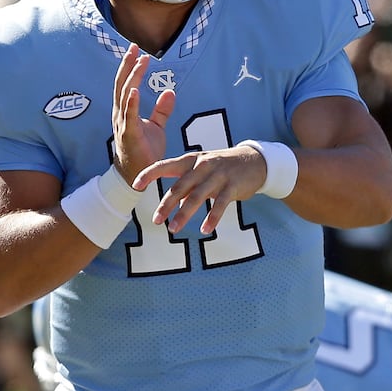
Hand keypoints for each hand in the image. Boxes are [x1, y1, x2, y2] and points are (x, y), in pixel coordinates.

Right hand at [113, 44, 174, 185]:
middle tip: (134, 47)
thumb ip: (162, 110)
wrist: (137, 175)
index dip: (130, 67)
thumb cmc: (144, 150)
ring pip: (125, 95)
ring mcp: (122, 124)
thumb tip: (169, 91)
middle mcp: (120, 114)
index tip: (137, 50)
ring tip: (140, 62)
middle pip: (122, 84)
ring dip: (133, 78)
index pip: (126, 84)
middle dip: (127, 65)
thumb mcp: (156, 127)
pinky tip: (134, 90)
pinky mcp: (129, 135)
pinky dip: (131, 103)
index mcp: (125, 111)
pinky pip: (129, 116)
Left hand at [132, 143, 268, 234]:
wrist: (256, 160)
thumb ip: (187, 185)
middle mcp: (203, 165)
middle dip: (166, 205)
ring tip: (174, 229)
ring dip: (184, 214)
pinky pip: (220, 204)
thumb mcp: (203, 170)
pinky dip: (212, 217)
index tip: (135, 185)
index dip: (149, 174)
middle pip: (180, 186)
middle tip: (156, 221)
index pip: (165, 165)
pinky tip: (205, 229)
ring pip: (197, 196)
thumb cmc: (224, 167)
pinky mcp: (233, 185)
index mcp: (192, 160)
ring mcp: (219, 174)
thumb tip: (174, 204)